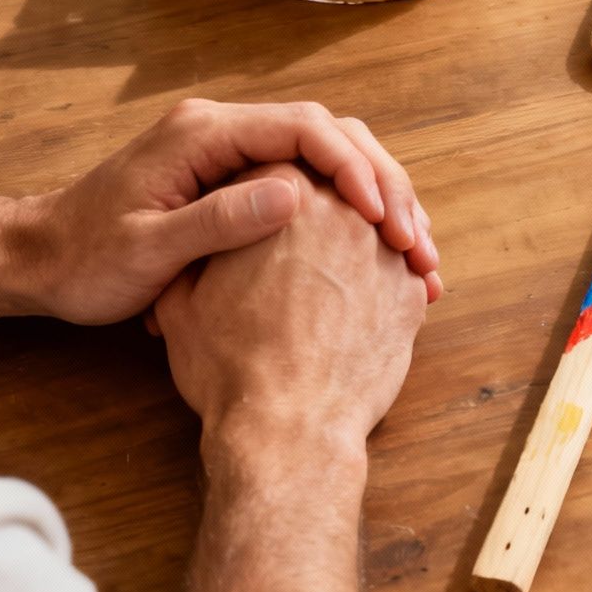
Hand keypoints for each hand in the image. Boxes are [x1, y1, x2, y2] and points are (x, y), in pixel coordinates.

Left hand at [18, 99, 440, 326]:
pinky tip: (374, 250)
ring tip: (410, 249)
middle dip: (380, 182)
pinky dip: (347, 211)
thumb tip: (296, 196)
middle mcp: (221, 129)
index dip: (353, 168)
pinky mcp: (234, 176)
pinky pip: (307, 179)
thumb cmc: (85, 260)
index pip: (302, 128)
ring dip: (373, 198)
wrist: (41, 260)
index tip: (381, 218)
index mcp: (203, 133)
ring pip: (326, 156)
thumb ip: (219, 219)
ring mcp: (230, 150)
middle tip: (414, 240)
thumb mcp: (149, 249)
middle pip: (328, 134)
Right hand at [155, 163, 426, 447]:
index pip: (283, 164)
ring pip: (379, 223)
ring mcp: (383, 250)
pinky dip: (388, 277)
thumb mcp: (181, 298)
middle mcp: (341, 210)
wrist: (286, 428)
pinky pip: (404, 268)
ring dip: (364, 237)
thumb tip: (202, 233)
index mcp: (283, 195)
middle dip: (325, 205)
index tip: (265, 213)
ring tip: (333, 276)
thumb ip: (198, 246)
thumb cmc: (229, 365)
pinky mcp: (411, 291)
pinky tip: (363, 304)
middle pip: (338, 186)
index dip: (268, 187)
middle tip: (304, 240)